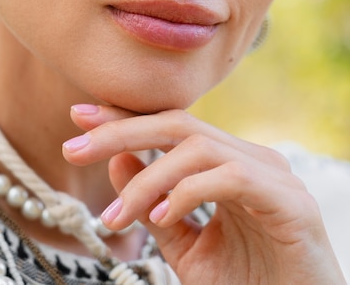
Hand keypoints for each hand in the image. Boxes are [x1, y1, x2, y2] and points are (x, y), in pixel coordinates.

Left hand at [63, 106, 344, 284]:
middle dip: (121, 131)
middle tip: (74, 149)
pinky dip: (186, 192)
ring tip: (115, 219)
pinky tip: (160, 218)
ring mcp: (272, 175)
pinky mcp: (289, 201)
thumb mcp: (185, 245)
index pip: (170, 125)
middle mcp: (251, 157)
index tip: (78, 117)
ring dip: (147, 180)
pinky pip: (229, 177)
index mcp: (228, 161)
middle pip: (179, 123)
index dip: (125, 117)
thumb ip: (153, 202)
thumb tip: (116, 159)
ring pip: (198, 147)